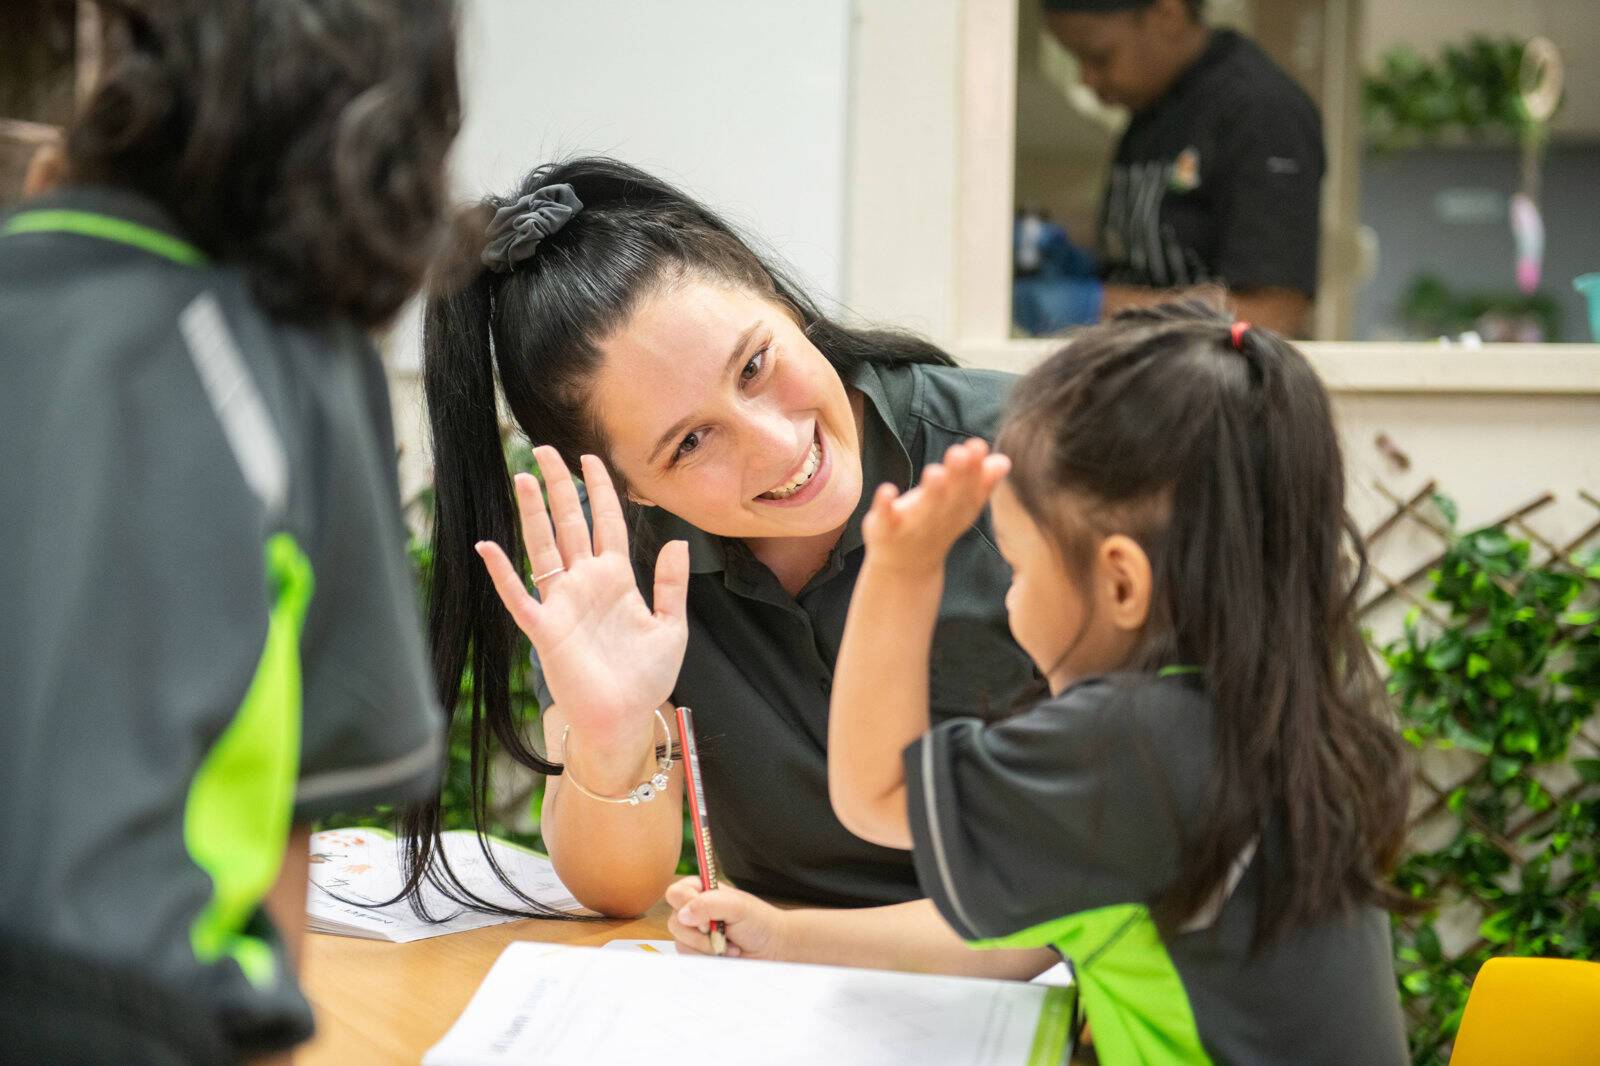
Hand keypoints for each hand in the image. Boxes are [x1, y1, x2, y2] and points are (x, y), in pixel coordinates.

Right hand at [475, 447, 688, 746]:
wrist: (625, 718)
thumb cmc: (646, 677)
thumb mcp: (671, 627)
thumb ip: (671, 584)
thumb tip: (678, 539)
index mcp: (617, 579)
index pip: (607, 523)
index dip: (600, 491)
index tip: (590, 459)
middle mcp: (586, 583)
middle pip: (570, 524)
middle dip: (558, 487)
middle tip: (545, 450)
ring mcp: (563, 603)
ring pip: (544, 547)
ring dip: (533, 514)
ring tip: (521, 477)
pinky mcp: (546, 629)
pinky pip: (519, 596)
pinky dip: (502, 573)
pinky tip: (488, 547)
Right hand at [665, 878, 787, 959]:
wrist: (772, 948)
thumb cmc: (758, 921)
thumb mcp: (737, 906)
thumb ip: (709, 905)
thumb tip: (683, 915)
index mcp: (701, 890)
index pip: (675, 893)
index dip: (686, 905)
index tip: (707, 918)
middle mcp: (694, 910)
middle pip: (674, 921)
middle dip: (700, 933)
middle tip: (721, 931)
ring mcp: (694, 933)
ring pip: (681, 942)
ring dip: (707, 947)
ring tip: (728, 943)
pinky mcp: (697, 952)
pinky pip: (689, 957)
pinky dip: (709, 957)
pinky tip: (725, 952)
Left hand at [861, 438, 1009, 575]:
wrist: (905, 567)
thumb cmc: (934, 525)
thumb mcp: (959, 506)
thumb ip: (980, 483)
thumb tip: (1003, 460)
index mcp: (958, 510)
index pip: (970, 489)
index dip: (975, 469)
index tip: (978, 445)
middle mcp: (939, 518)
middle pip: (950, 496)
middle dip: (956, 475)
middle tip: (959, 452)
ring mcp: (912, 525)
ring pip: (924, 508)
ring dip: (930, 491)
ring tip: (935, 471)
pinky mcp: (886, 529)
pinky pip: (886, 518)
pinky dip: (885, 505)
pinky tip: (886, 489)